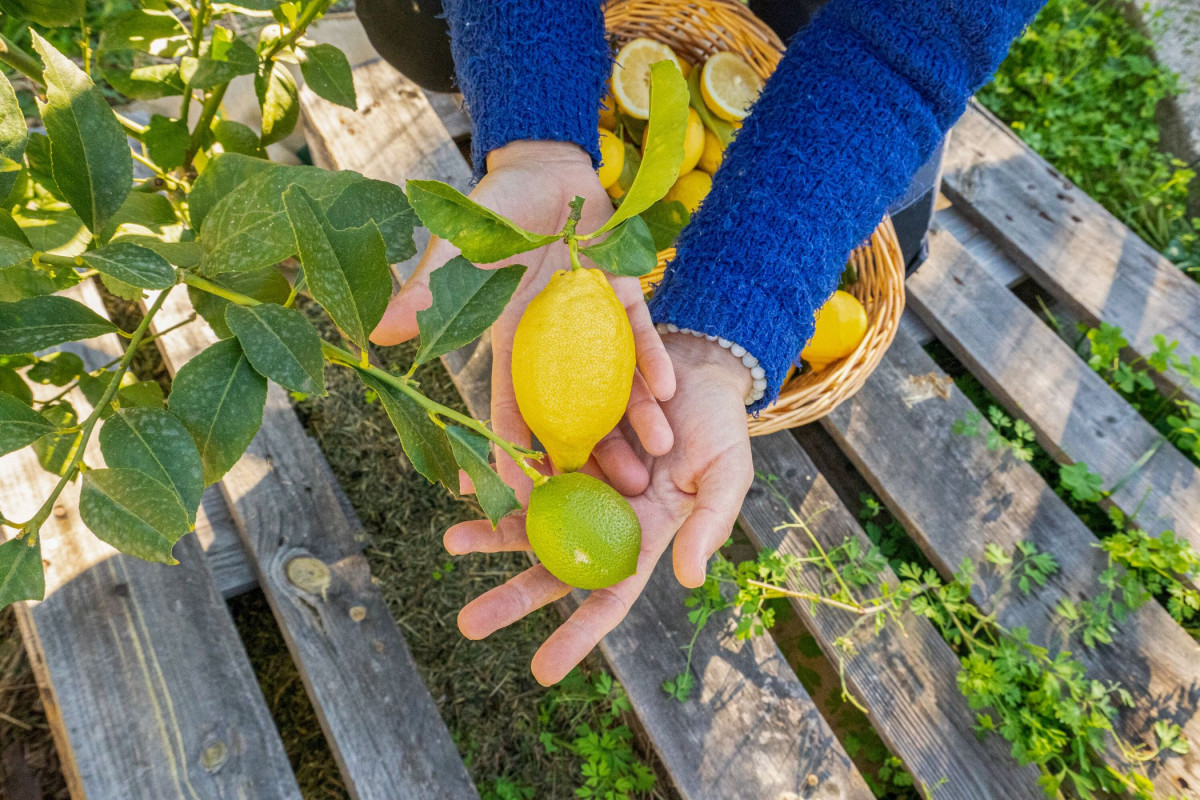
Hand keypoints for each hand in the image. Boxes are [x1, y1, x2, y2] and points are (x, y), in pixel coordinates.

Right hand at [371, 140, 675, 499]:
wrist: (544, 166)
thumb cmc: (493, 208)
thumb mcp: (459, 250)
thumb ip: (428, 289)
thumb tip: (381, 336)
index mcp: (510, 342)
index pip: (511, 406)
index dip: (514, 448)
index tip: (522, 493)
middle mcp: (554, 343)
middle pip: (574, 410)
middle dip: (592, 453)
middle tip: (613, 496)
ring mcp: (591, 322)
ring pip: (614, 383)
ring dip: (635, 419)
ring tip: (657, 456)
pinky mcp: (622, 296)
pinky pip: (639, 335)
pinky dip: (652, 359)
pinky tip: (669, 389)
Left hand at [445, 334, 754, 684]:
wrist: (695, 363)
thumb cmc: (720, 427)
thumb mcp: (727, 474)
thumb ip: (710, 524)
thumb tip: (688, 579)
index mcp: (642, 538)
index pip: (607, 597)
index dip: (576, 635)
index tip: (541, 671)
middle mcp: (602, 517)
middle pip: (553, 567)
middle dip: (512, 597)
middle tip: (469, 623)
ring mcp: (579, 481)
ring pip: (529, 519)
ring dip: (491, 532)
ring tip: (453, 540)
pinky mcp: (562, 440)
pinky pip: (523, 464)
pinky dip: (496, 475)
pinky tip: (465, 482)